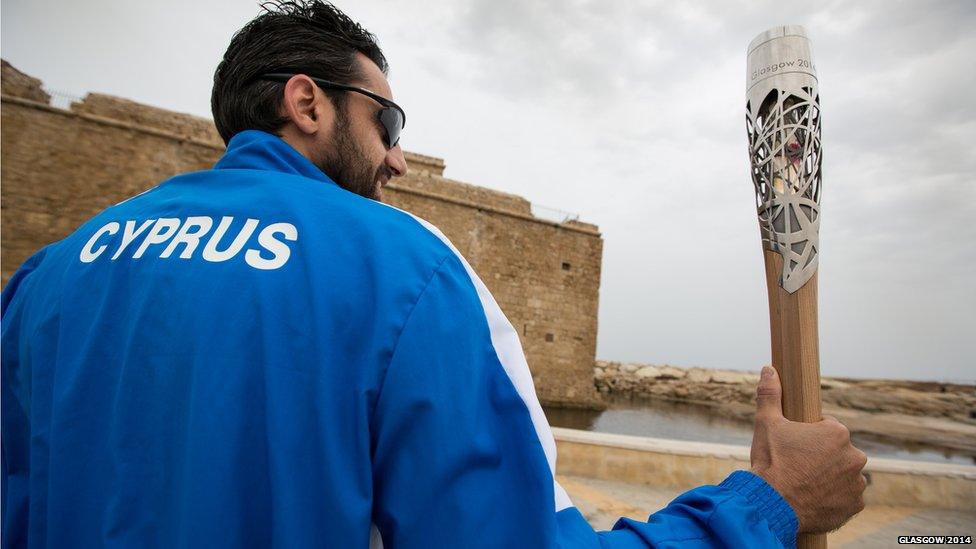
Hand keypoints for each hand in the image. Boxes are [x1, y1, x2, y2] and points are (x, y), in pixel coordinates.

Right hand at [749, 366, 867, 532]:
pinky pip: (846, 497)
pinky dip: (834, 497)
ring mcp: (857, 483)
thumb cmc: (770, 462)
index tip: (794, 447)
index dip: (808, 436)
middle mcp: (854, 456)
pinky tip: (813, 498)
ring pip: (843, 474)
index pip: (827, 428)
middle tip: (796, 466)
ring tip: (803, 484)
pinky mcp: (854, 505)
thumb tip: (769, 369)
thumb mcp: (766, 423)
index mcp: (837, 433)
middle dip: (821, 457)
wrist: (770, 504)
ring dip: (829, 477)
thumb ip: (770, 394)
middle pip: (837, 452)